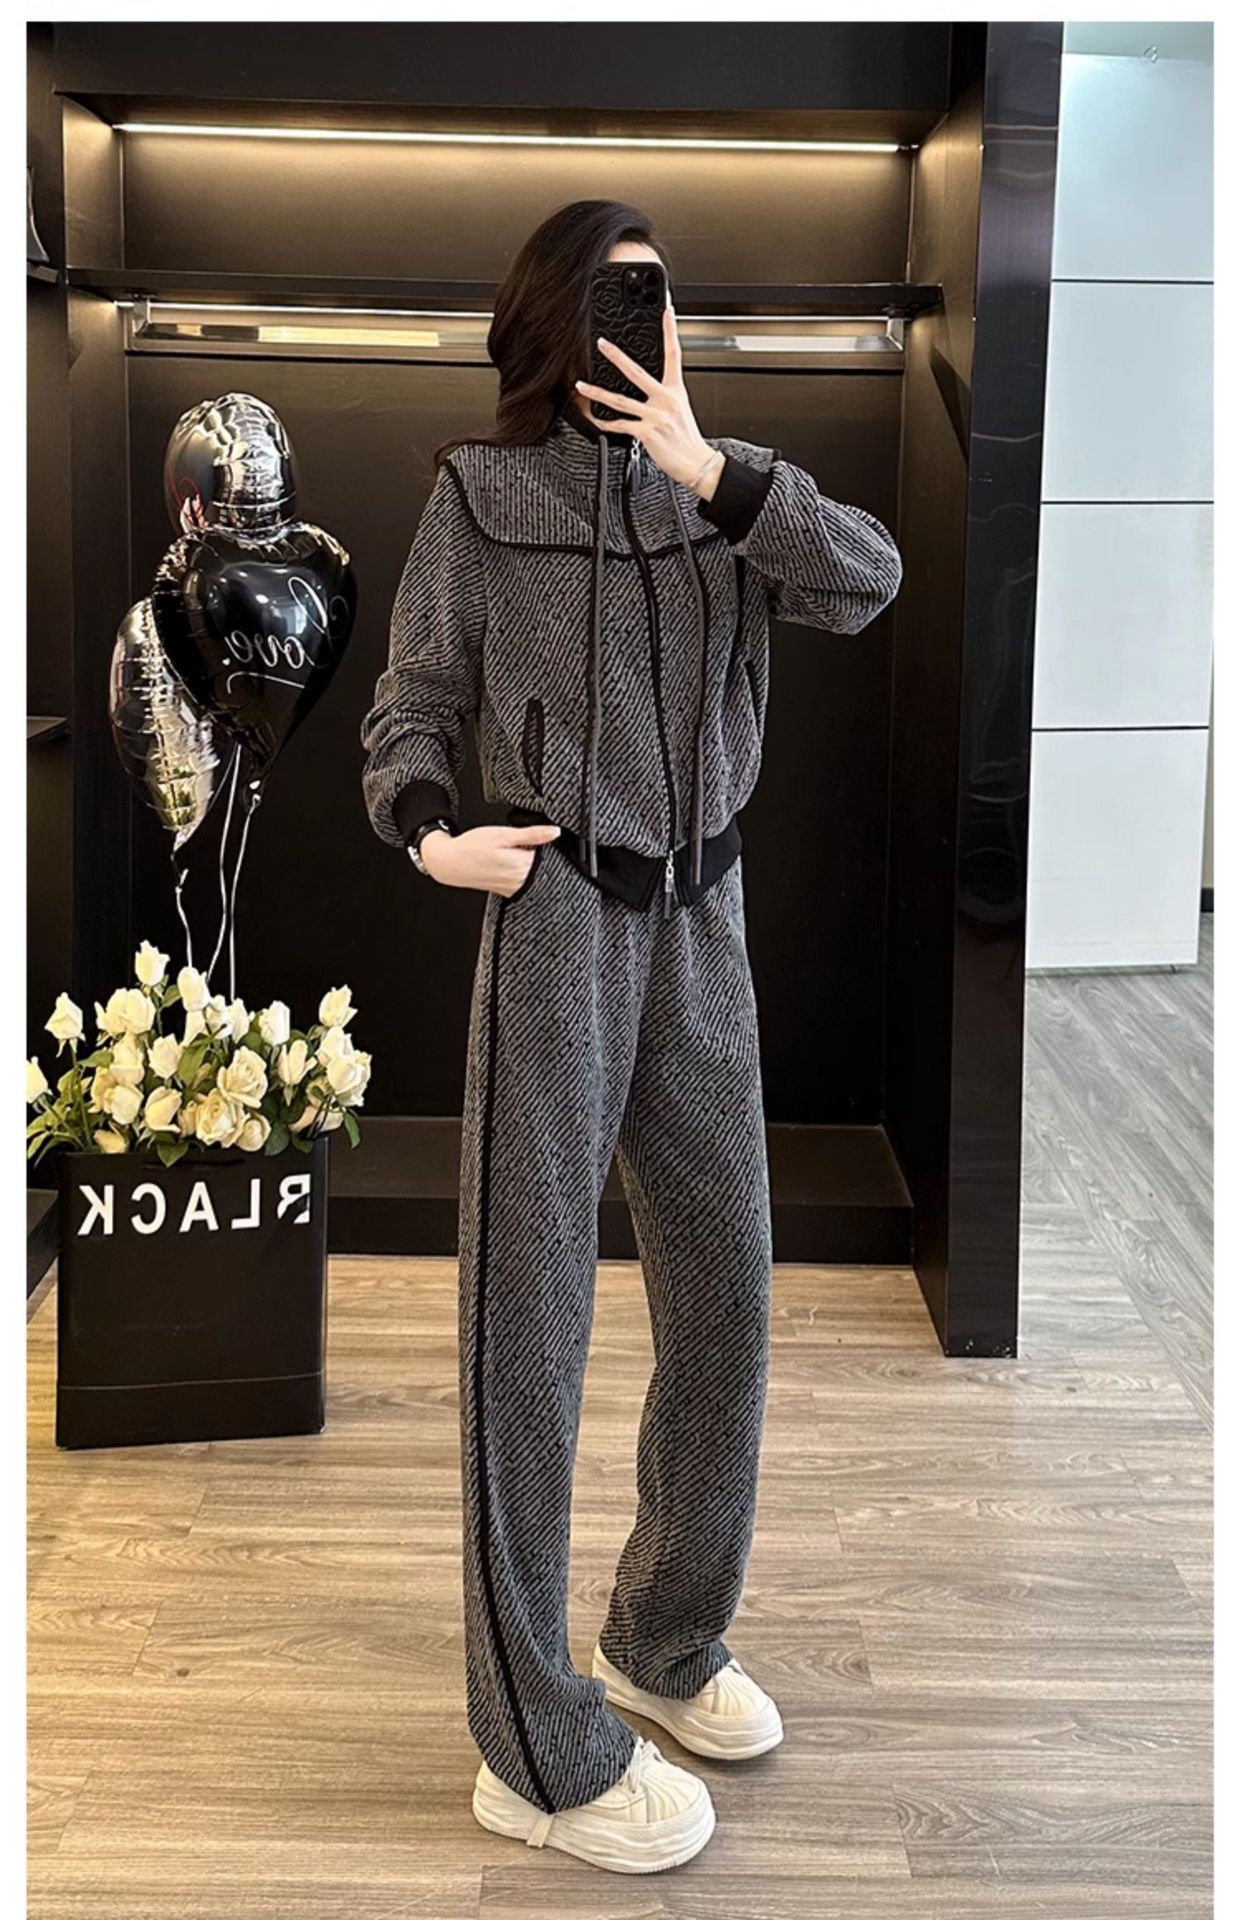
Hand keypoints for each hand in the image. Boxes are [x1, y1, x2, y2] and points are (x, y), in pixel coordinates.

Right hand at [420, 821, 560, 894]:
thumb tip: (555, 832)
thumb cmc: (472, 847)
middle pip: (539, 862)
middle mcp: (520, 880)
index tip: (524, 837)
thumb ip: (532, 834)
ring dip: (523, 862)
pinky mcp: (507, 891)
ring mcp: (513, 888)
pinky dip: (517, 872)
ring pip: (530, 872)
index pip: (546, 851)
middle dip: (531, 852)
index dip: (536, 840)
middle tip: (510, 845)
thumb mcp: (503, 834)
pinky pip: (521, 881)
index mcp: (523, 865)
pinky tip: (502, 864)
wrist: (450, 863)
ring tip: (503, 854)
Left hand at [573, 304, 725, 498]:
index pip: (674, 354)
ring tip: (582, 386)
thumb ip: (663, 397)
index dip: (671, 331)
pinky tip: (595, 419)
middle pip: (636, 372)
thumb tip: (646, 391)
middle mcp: (665, 400)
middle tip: (603, 344)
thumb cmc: (687, 440)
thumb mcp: (680, 410)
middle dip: (616, 356)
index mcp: (675, 391)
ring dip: (598, 393)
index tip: (667, 311)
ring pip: (620, 400)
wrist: (696, 464)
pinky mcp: (647, 433)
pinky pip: (621, 425)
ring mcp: (655, 416)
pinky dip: (606, 423)